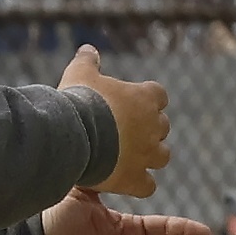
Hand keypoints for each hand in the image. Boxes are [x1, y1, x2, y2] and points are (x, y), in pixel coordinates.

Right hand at [60, 44, 171, 194]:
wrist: (73, 135)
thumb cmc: (78, 101)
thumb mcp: (79, 73)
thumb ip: (88, 61)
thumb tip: (88, 48)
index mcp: (145, 98)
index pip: (159, 95)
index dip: (147, 100)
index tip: (131, 104)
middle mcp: (153, 126)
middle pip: (162, 127)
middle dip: (148, 129)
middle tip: (125, 132)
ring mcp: (147, 154)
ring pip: (162, 156)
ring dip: (150, 156)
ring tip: (129, 157)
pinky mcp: (135, 178)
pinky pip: (148, 186)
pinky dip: (139, 184)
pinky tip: (125, 181)